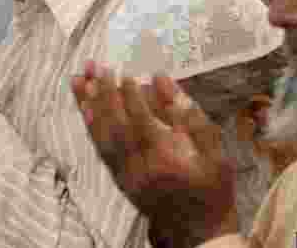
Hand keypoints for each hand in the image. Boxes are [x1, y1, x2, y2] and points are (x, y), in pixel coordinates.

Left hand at [71, 62, 239, 247]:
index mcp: (168, 161)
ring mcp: (125, 175)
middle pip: (116, 125)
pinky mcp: (118, 179)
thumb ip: (190, 116)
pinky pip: (100, 149)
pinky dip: (91, 125)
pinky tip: (83, 106)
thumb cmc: (213, 189)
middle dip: (104, 93)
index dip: (132, 97)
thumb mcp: (216, 155)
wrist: (199, 232)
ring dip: (89, 104)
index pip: (142, 123)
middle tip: (95, 66)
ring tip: (80, 78)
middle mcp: (140, 168)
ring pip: (102, 135)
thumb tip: (162, 80)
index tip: (124, 73)